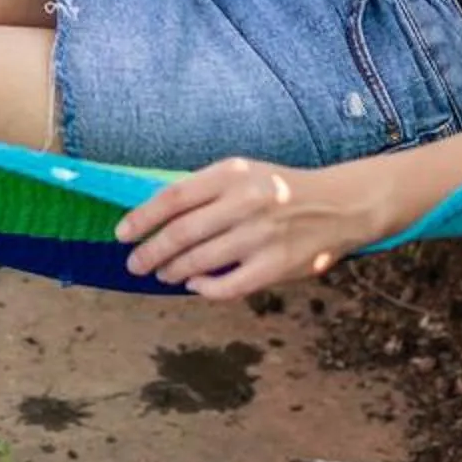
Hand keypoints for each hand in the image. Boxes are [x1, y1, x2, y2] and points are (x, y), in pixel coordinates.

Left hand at [115, 156, 379, 299]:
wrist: (340, 205)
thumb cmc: (279, 190)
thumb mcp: (244, 173)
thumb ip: (204, 191)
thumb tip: (154, 217)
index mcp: (233, 173)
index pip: (173, 197)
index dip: (142, 218)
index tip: (122, 234)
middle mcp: (246, 202)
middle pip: (181, 233)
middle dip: (150, 252)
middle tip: (134, 264)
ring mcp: (261, 236)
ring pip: (199, 261)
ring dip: (172, 271)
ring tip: (162, 274)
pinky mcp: (276, 266)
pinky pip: (228, 286)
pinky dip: (204, 288)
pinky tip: (195, 284)